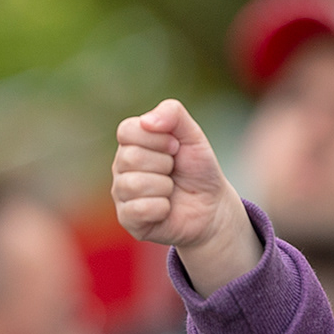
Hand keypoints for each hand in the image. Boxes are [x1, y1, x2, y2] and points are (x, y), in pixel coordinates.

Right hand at [112, 99, 261, 295]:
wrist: (213, 207)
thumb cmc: (198, 170)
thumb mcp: (193, 135)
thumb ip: (173, 114)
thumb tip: (147, 121)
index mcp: (131, 143)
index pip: (127, 131)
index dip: (158, 139)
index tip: (175, 148)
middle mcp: (121, 167)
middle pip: (131, 158)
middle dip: (164, 164)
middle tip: (174, 172)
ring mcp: (122, 193)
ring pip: (134, 184)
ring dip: (165, 187)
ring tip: (171, 190)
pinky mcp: (128, 219)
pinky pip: (139, 209)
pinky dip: (162, 208)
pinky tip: (167, 208)